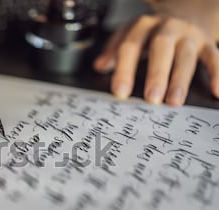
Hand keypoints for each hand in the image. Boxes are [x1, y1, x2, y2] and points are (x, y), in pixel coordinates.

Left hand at [94, 15, 218, 105]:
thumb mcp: (130, 35)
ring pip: (185, 55)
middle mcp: (167, 27)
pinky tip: (216, 92)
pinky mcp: (207, 43)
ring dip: (180, 79)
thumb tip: (99, 66)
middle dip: (156, 73)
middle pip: (160, 48)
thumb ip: (114, 51)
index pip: (130, 46)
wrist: (185, 11)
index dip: (124, 69)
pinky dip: (217, 74)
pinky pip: (214, 58)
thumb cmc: (152, 32)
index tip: (120, 92)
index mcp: (143, 26)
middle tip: (150, 98)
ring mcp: (188, 35)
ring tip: (173, 101)